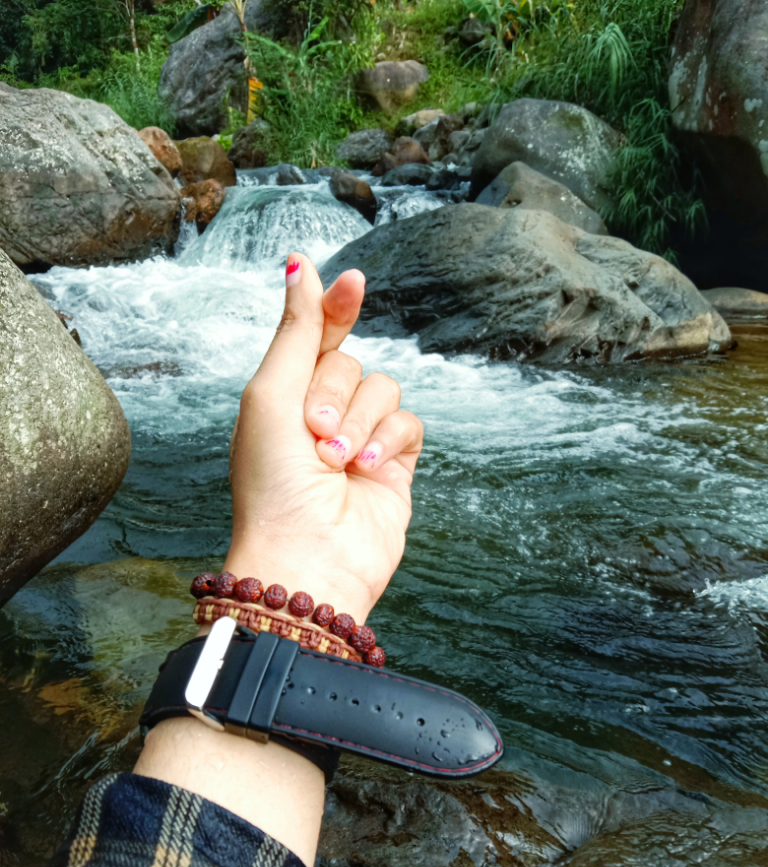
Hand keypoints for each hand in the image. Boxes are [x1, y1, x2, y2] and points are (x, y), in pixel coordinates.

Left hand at [224, 253, 423, 622]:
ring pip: (383, 387)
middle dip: (331, 392)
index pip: (316, 336)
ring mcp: (360, 439)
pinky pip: (408, 421)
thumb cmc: (272, 482)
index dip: (334, 307)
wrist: (307, 557)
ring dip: (358, 419)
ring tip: (335, 459)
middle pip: (349, 361)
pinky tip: (366, 467)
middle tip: (311, 433)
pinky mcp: (394, 465)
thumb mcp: (271, 394)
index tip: (351, 281)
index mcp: (282, 398)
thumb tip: (300, 264)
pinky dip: (387, 439)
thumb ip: (296, 331)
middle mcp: (322, 414)